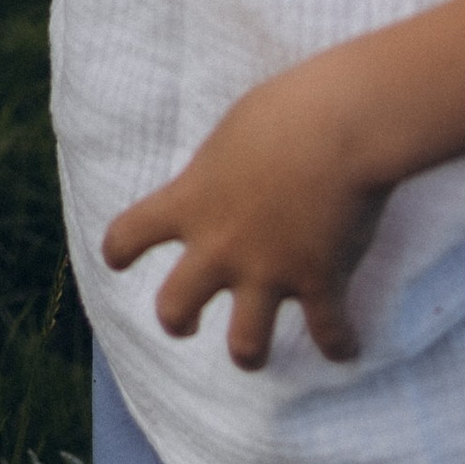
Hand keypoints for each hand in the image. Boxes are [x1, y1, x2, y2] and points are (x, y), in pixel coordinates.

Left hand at [100, 56, 389, 366]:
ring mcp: (269, 271)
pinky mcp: (320, 282)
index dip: (119, 250)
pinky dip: (340, 344)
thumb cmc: (288, 109)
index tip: (118, 261)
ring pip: (245, 345)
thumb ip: (218, 171)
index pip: (128, 233)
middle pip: (174, 308)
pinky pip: (329, 334)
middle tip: (186, 323)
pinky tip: (346, 346)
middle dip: (177, 321)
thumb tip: (226, 177)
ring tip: (253, 354)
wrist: (341, 124)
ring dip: (249, 353)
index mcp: (190, 201)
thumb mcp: (229, 136)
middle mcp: (220, 246)